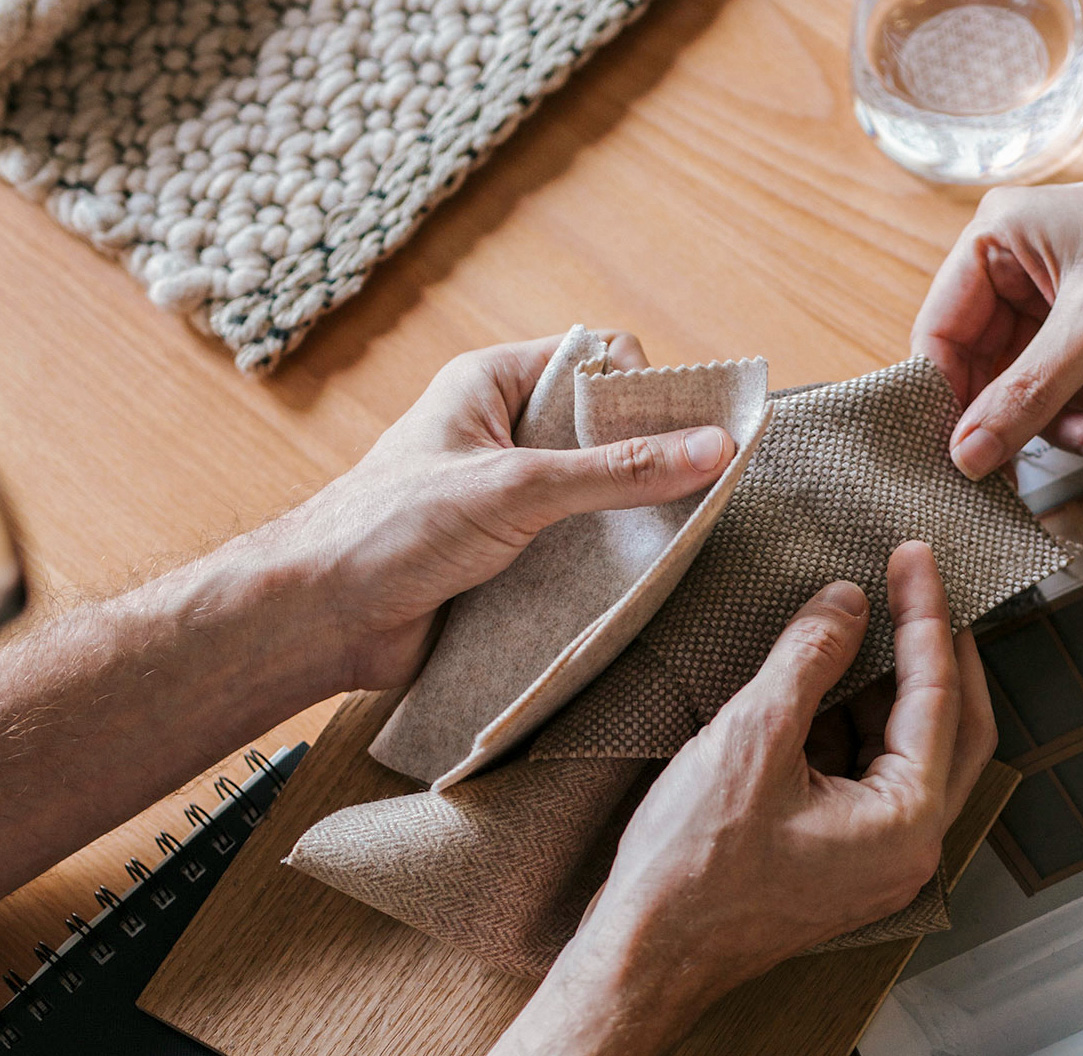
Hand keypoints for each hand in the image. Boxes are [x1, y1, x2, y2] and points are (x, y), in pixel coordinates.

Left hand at [266, 331, 735, 690]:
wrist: (320, 620)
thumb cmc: (388, 530)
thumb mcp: (517, 488)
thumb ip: (617, 471)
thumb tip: (713, 448)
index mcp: (492, 386)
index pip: (595, 359)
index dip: (642, 390)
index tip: (677, 437)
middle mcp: (502, 433)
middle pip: (604, 428)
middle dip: (644, 458)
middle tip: (681, 493)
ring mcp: (506, 495)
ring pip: (595, 492)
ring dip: (625, 518)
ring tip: (661, 541)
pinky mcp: (508, 553)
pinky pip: (576, 545)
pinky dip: (603, 561)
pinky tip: (626, 580)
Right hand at [471, 541, 996, 1055]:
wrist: (641, 956)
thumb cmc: (692, 869)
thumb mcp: (754, 737)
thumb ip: (811, 658)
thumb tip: (847, 602)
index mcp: (908, 822)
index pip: (939, 696)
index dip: (926, 614)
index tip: (915, 556)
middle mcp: (910, 847)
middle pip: (951, 726)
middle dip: (931, 651)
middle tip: (912, 583)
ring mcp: (877, 859)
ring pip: (906, 750)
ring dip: (884, 686)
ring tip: (853, 623)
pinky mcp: (841, 859)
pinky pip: (866, 776)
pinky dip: (849, 724)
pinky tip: (816, 684)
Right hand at [915, 177, 1082, 479]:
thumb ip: (1030, 392)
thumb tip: (969, 454)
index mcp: (992, 240)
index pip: (939, 335)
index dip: (949, 399)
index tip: (965, 455)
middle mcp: (1008, 267)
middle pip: (983, 370)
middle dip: (1026, 416)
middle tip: (1041, 462)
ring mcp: (1041, 299)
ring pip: (1026, 386)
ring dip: (1068, 415)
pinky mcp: (1074, 325)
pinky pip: (1061, 382)